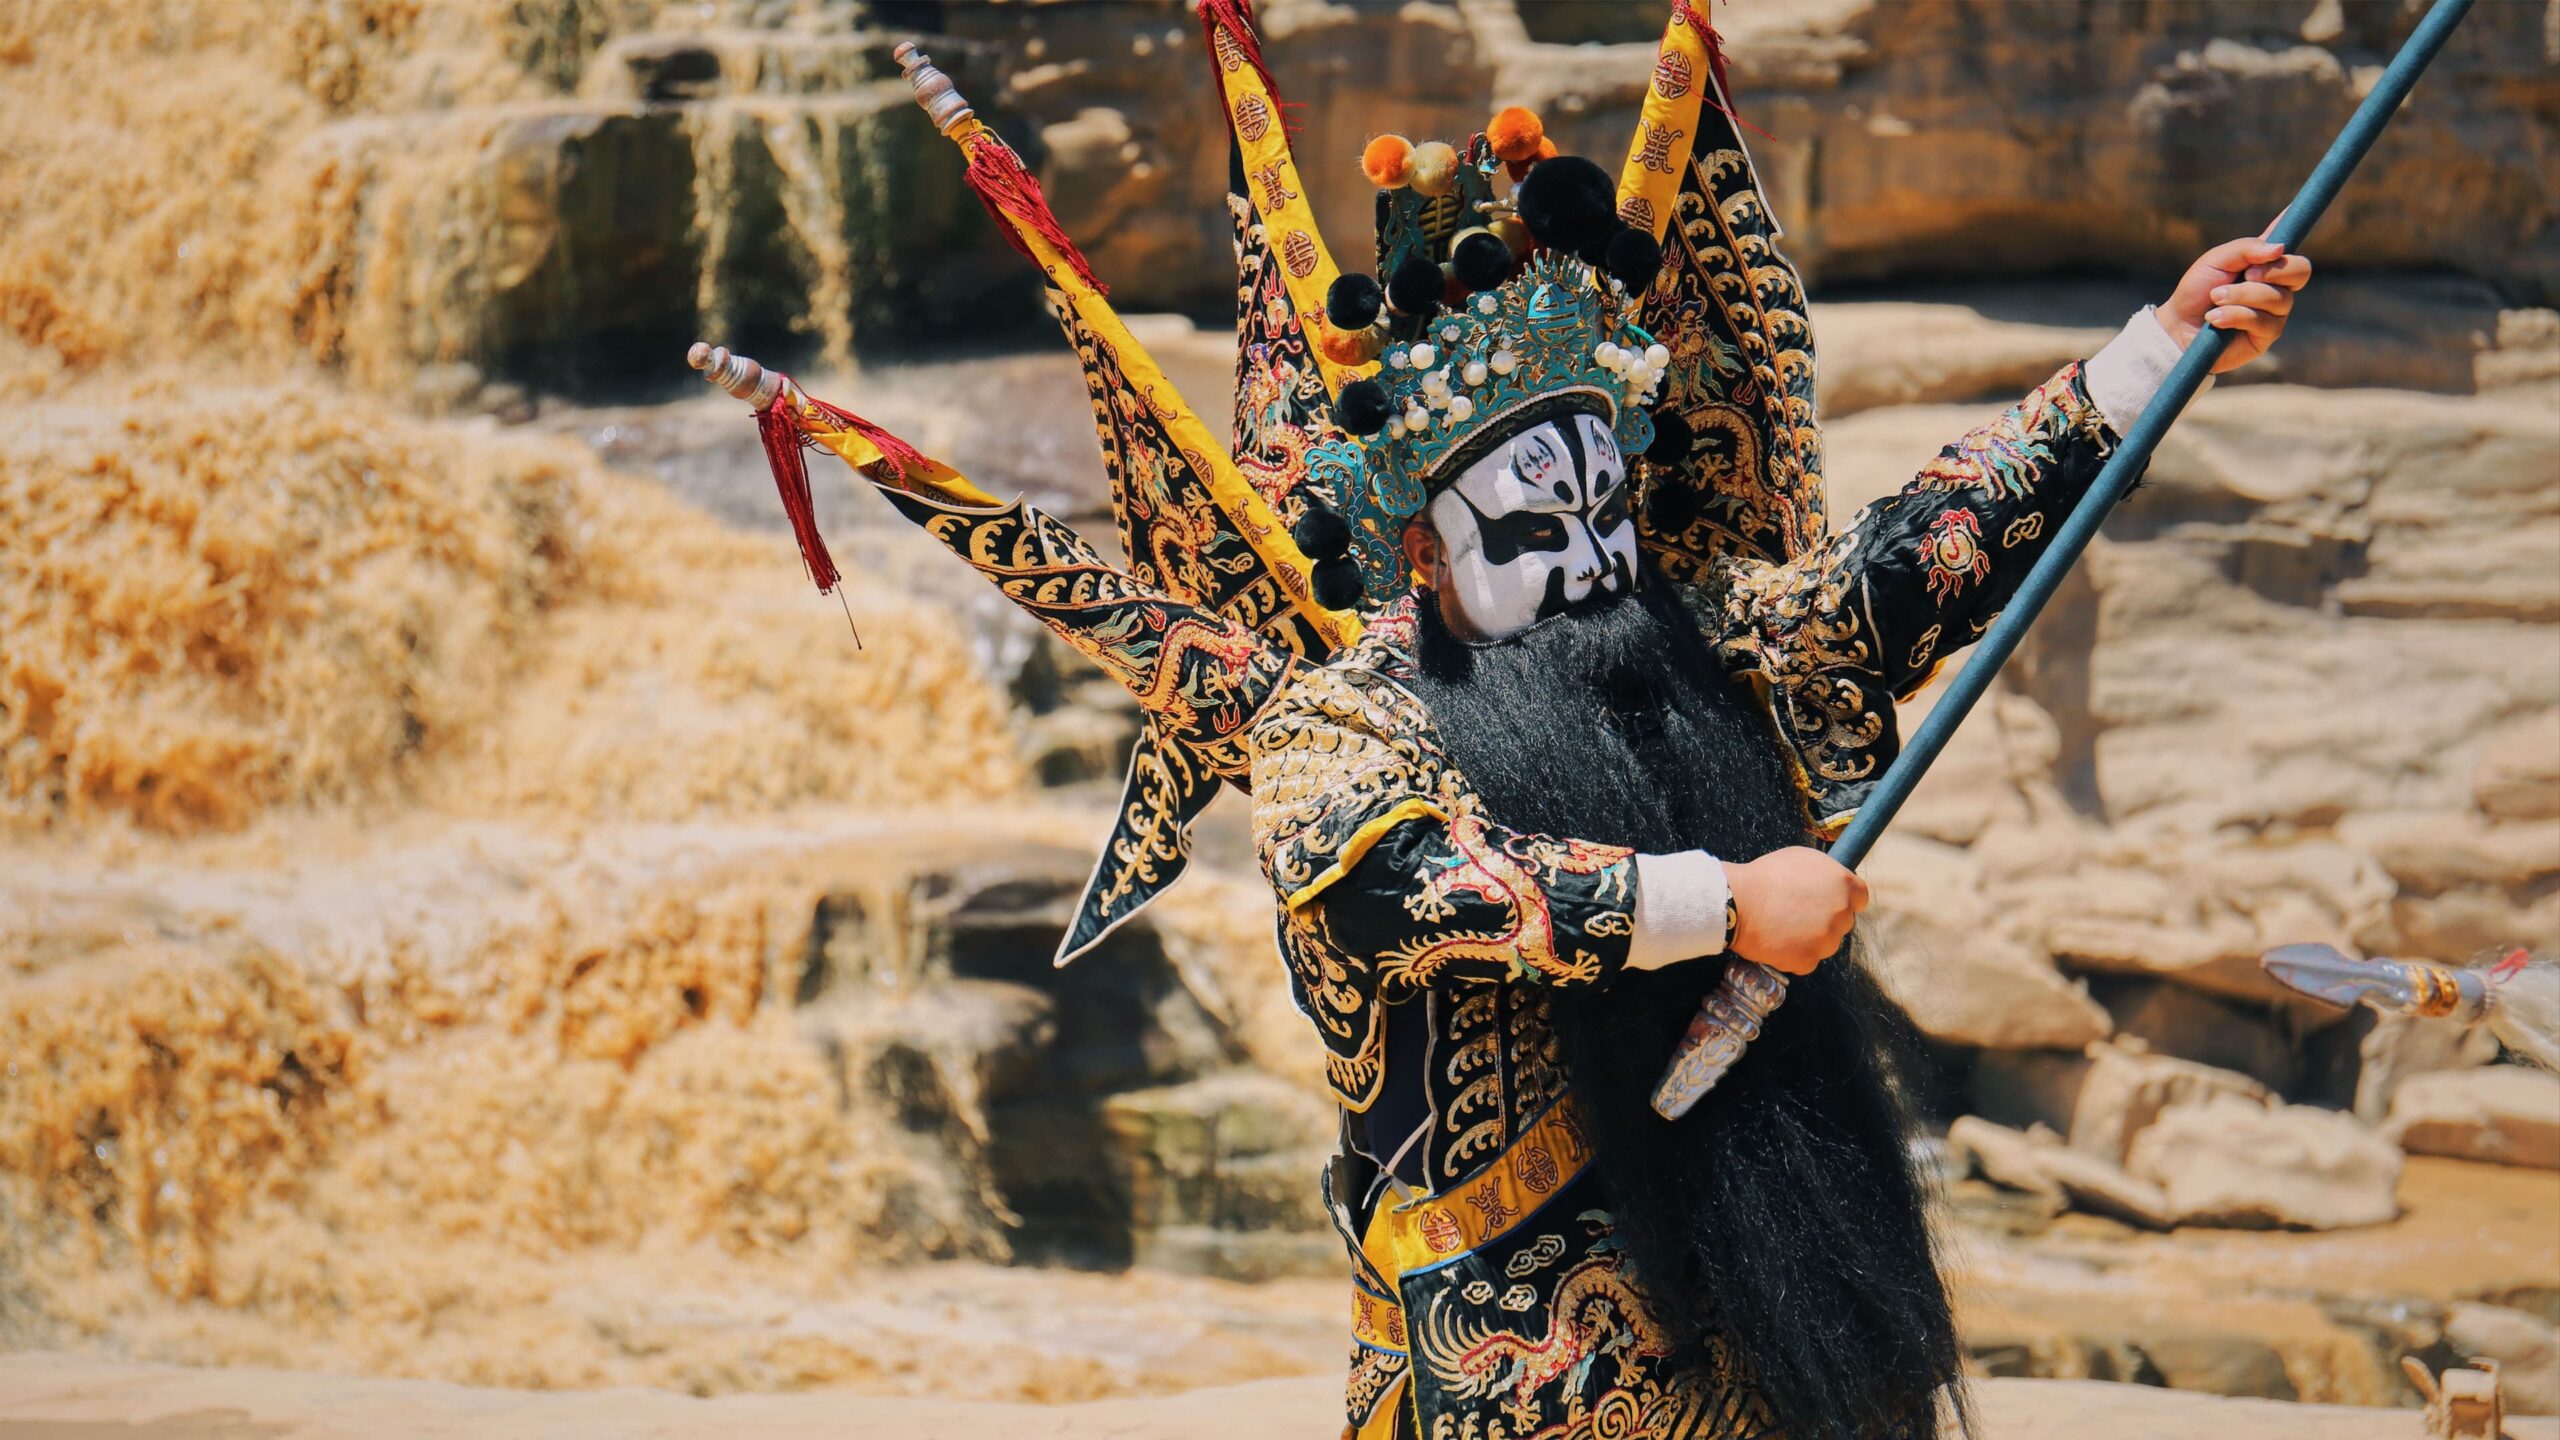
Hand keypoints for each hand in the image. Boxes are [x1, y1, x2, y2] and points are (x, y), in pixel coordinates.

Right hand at [1722, 848, 1867, 975]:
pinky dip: (1794, 954)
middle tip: (1798, 912)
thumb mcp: (1803, 858)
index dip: (1843, 898)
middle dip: (1826, 918)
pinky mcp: (1809, 961)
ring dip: (1811, 938)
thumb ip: (1828, 873)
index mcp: (1844, 885)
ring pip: (1826, 943)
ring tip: (1783, 925)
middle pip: (1843, 922)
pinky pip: (1807, 960)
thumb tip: (1835, 883)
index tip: (1827, 900)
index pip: (1860, 898)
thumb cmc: (1765, 876)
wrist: (1736, 901)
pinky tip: (1777, 939)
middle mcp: (1841, 913)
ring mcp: (1827, 940)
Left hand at [2157, 236, 2313, 372]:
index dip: (2298, 225)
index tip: (2292, 211)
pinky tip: (2215, 319)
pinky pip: (2263, 321)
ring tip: (2216, 300)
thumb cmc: (2197, 291)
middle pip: (2301, 270)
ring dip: (2241, 296)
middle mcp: (2277, 285)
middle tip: (2247, 275)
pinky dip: (2236, 315)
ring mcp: (2275, 311)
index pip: (2290, 242)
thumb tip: (2280, 249)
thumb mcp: (2215, 261)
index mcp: (2265, 262)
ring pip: (2278, 298)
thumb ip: (2246, 249)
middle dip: (2272, 271)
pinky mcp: (2267, 335)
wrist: (2177, 327)